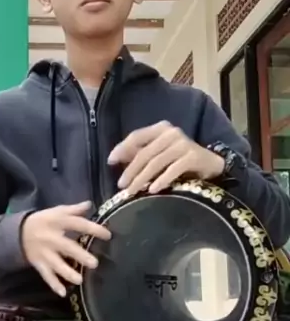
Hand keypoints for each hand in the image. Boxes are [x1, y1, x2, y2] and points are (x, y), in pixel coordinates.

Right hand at [21, 201, 110, 297]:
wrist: (18, 232)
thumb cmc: (43, 221)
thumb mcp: (56, 211)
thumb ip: (74, 209)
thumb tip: (90, 204)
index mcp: (58, 222)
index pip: (78, 224)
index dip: (93, 229)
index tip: (107, 235)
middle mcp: (52, 238)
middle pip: (67, 247)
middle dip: (80, 255)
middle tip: (94, 263)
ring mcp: (45, 253)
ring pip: (56, 264)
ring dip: (67, 273)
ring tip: (79, 280)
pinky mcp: (39, 263)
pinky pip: (46, 275)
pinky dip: (54, 284)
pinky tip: (63, 293)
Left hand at [108, 121, 224, 194]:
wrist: (210, 164)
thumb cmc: (180, 159)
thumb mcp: (159, 153)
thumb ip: (140, 153)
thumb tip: (115, 159)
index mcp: (161, 128)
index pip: (137, 136)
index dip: (122, 148)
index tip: (110, 161)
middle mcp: (171, 133)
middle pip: (144, 153)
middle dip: (131, 170)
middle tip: (121, 186)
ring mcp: (182, 144)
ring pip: (156, 162)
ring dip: (142, 178)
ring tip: (133, 191)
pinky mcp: (192, 156)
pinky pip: (172, 169)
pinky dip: (161, 180)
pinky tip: (152, 190)